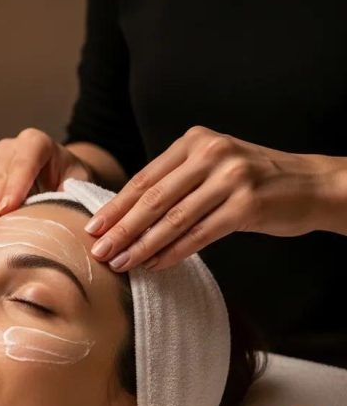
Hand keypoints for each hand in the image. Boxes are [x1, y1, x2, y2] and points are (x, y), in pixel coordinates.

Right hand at [0, 128, 92, 237]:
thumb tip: (58, 220)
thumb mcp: (78, 182)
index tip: (8, 208)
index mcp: (37, 142)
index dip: (15, 186)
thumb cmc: (72, 178)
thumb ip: (69, 195)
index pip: (24, 162)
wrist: (62, 174)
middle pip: (1, 175)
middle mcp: (13, 148)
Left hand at [84, 125, 342, 271]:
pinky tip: (154, 265)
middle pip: (153, 199)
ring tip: (121, 263)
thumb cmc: (254, 180)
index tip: (92, 227)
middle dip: (121, 228)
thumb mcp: (212, 166)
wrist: (313, 184)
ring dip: (142, 246)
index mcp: (195, 141)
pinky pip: (199, 235)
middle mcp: (211, 154)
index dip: (115, 206)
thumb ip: (175, 181)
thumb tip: (123, 215)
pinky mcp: (246, 205)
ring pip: (173, 219)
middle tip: (97, 250)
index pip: (144, 178)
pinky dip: (173, 252)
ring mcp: (230, 179)